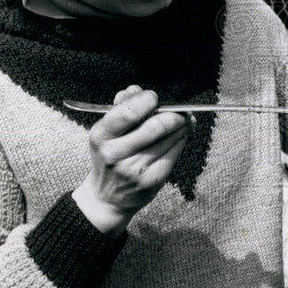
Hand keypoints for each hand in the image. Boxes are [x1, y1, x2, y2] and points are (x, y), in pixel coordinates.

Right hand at [72, 86, 189, 233]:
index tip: (154, 97)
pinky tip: (182, 134)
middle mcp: (116, 154)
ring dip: (183, 125)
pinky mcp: (152, 180)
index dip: (147, 101)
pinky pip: (175, 152)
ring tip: (186, 120)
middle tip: (181, 110)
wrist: (107, 198)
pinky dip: (181, 139)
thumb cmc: (110, 158)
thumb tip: (136, 89)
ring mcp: (135, 169)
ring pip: (170, 138)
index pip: (128, 113)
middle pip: (156, 126)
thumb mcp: (107, 133)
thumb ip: (121, 108)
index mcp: (101, 136)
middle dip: (175, 114)